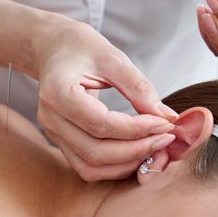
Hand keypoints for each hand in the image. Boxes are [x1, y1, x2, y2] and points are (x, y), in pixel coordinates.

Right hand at [34, 20, 178, 181]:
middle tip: (165, 138)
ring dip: (127, 164)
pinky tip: (138, 152)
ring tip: (155, 147)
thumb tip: (167, 117)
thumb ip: (139, 87)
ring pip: (91, 167)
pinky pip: (88, 167)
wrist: (55, 49)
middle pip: (96, 152)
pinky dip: (115, 166)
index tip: (164, 123)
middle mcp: (50, 118)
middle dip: (136, 150)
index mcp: (58, 91)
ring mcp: (53, 134)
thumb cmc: (82, 49)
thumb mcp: (113, 58)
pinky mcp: (62, 143)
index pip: (101, 123)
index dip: (136, 129)